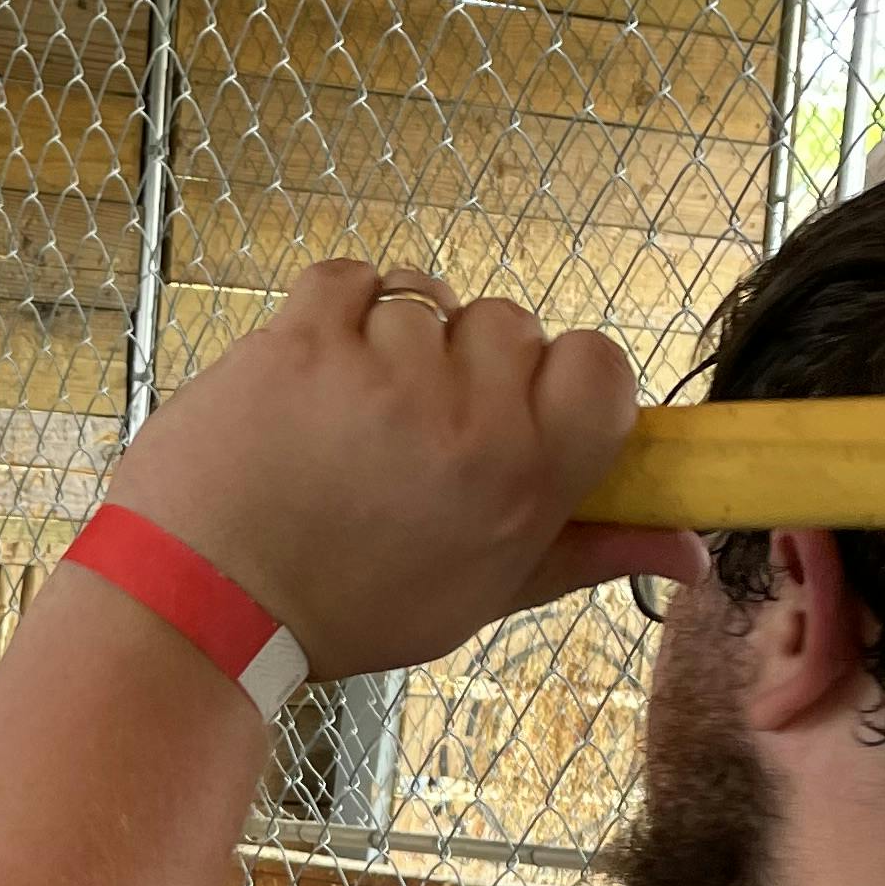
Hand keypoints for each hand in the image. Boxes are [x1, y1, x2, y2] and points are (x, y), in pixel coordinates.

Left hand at [107, 262, 706, 681]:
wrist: (195, 607)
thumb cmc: (339, 609)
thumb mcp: (478, 594)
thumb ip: (587, 552)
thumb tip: (689, 552)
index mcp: (524, 483)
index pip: (602, 367)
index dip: (559, 379)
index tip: (508, 414)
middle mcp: (468, 423)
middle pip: (510, 325)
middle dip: (462, 365)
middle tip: (401, 438)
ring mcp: (385, 374)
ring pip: (428, 300)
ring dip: (389, 341)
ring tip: (339, 423)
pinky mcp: (304, 338)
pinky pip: (353, 276)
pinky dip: (334, 311)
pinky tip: (309, 376)